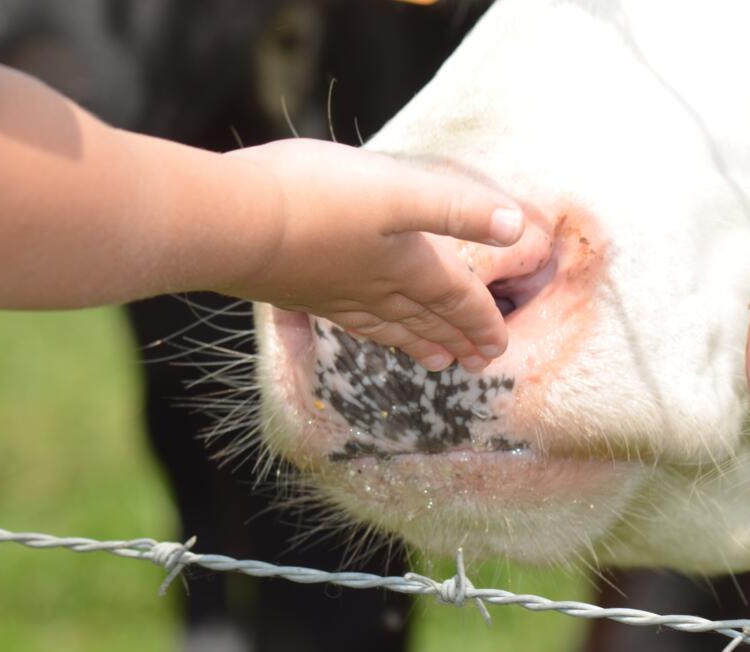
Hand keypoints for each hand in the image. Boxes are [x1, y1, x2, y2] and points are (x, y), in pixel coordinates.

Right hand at [227, 139, 524, 371]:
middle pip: (427, 319)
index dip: (481, 319)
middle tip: (479, 364)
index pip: (456, 297)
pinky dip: (373, 332)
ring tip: (437, 362)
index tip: (500, 346)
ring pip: (390, 326)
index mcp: (406, 263)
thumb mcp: (399, 190)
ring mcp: (335, 293)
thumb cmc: (314, 199)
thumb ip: (458, 207)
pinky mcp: (300, 290)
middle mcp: (375, 287)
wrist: (230, 222)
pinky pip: (352, 321)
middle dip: (457, 339)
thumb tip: (518, 227)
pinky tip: (366, 328)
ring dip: (418, 343)